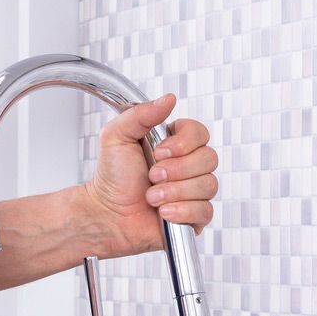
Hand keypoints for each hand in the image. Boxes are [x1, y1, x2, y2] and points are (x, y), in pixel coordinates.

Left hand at [79, 93, 218, 257]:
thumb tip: (169, 99)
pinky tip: (163, 212)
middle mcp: (188, 166)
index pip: (200, 133)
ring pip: (207, 185)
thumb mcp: (117, 136)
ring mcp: (193, 191)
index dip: (183, 143)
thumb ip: (141, 114)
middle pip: (209, 159)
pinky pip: (205, 211)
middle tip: (152, 176)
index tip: (158, 152)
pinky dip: (182, 211)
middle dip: (177, 170)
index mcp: (175, 144)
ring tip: (151, 197)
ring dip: (175, 192)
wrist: (107, 214)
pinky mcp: (194, 216)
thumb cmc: (112, 178)